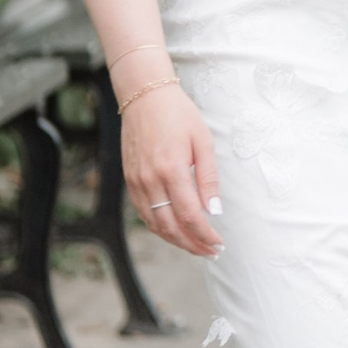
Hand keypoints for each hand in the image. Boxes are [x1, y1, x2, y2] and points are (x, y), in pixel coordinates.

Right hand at [120, 77, 224, 253]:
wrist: (145, 96)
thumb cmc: (179, 114)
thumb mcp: (203, 141)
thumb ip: (208, 178)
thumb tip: (214, 211)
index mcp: (171, 169)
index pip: (189, 215)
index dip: (204, 235)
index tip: (218, 244)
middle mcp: (150, 180)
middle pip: (170, 227)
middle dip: (192, 244)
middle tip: (210, 252)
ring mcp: (136, 181)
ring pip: (154, 224)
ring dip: (176, 240)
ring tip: (196, 245)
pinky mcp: (129, 180)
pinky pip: (143, 213)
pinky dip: (159, 226)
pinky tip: (175, 229)